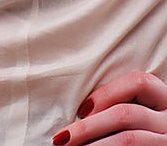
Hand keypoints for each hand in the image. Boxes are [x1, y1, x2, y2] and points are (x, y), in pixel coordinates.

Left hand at [51, 70, 166, 143]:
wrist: (156, 144)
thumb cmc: (142, 126)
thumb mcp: (142, 109)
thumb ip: (120, 102)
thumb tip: (80, 111)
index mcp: (163, 98)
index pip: (138, 82)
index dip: (107, 93)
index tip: (81, 110)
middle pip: (126, 114)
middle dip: (89, 126)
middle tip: (63, 138)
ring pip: (128, 139)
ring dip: (95, 145)